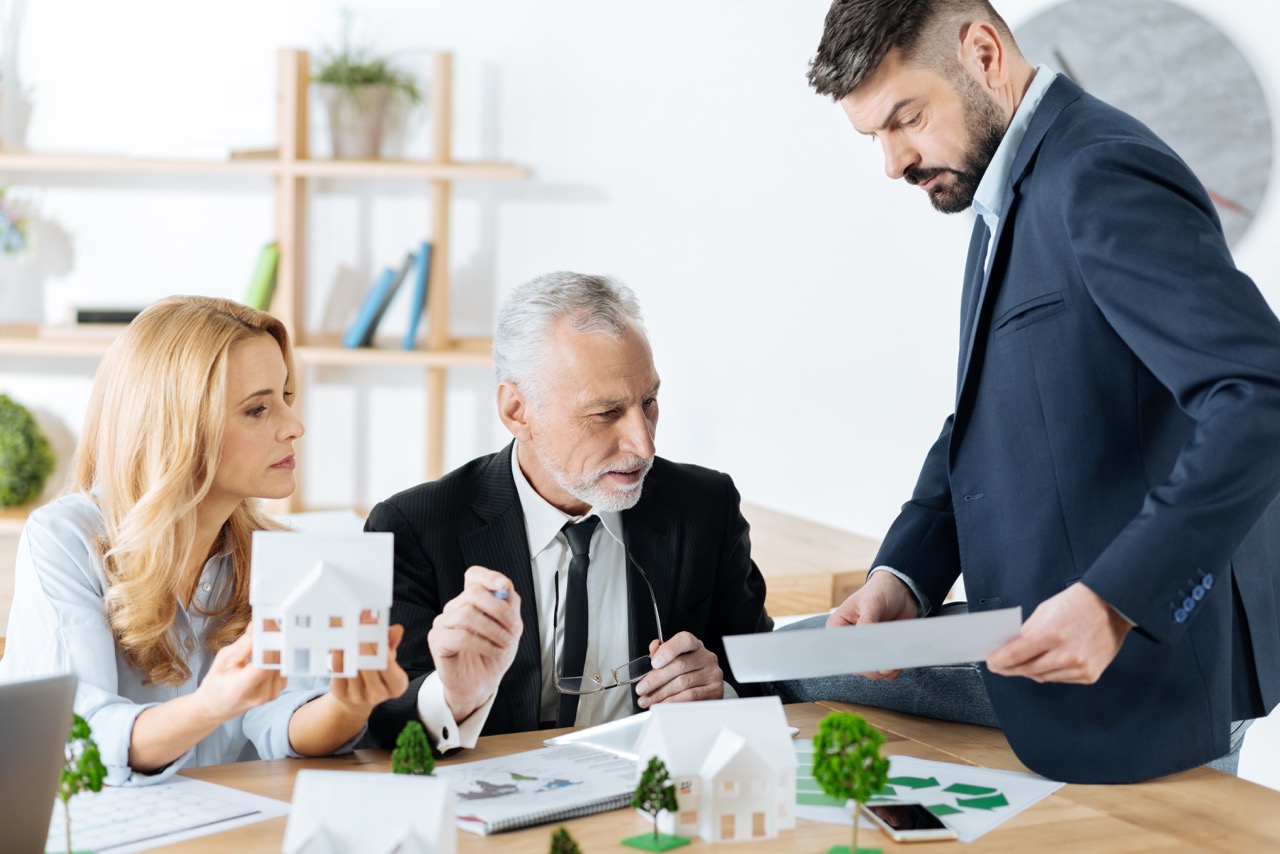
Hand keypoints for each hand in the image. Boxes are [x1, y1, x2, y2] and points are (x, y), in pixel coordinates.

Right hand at [195, 626, 286, 720]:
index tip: (267, 624)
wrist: (216, 707)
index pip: (263, 664)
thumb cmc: (216, 684)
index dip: (267, 642)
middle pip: (276, 661)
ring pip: (281, 663)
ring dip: (276, 646)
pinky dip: (277, 655)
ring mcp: (272, 693)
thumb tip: (257, 626)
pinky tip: (269, 647)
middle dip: (273, 639)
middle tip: (270, 621)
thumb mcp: (223, 661)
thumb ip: (243, 644)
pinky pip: (282, 667)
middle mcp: (261, 693)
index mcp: (243, 688)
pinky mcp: (278, 690)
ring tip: (268, 632)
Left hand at [328, 624, 410, 711]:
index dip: (380, 645)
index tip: (375, 626)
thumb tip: (395, 629)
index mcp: (396, 685)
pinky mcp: (341, 693)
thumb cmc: (378, 672)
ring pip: (353, 668)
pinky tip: (339, 643)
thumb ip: (391, 642)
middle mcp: (378, 694)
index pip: (388, 665)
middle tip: (360, 626)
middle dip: (364, 643)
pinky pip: (339, 671)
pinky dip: (338, 656)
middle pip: (369, 667)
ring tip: (349, 631)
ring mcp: (358, 696)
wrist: (360, 696)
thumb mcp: (389, 657)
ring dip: (350, 647)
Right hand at [428, 566, 522, 721]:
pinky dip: (483, 644)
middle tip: (513, 628)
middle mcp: (455, 607)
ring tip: (505, 644)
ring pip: (467, 614)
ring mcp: (443, 623)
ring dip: (494, 630)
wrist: (483, 683)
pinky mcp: (437, 641)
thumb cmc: (493, 654)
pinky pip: (460, 636)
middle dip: (499, 610)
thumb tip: (504, 586)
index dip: (488, 576)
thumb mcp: (511, 627)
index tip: (504, 586)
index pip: (473, 575)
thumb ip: (509, 604)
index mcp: (472, 600)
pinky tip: (494, 651)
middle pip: (473, 593)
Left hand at [634, 632, 723, 707]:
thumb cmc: (687, 670)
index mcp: (694, 645)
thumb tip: (654, 648)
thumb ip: (661, 652)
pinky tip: (662, 704)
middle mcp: (706, 657)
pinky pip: (691, 697)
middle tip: (642, 688)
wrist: (706, 686)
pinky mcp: (715, 691)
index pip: (684, 640)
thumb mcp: (674, 658)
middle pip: (680, 665)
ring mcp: (712, 674)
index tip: (653, 663)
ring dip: (661, 693)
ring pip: (683, 683)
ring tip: (647, 699)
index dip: (668, 650)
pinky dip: (673, 701)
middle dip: (656, 679)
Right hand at [827, 570, 920, 680]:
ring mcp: (867, 649)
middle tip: (887, 663)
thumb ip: (867, 622)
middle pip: (855, 665)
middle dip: (872, 666)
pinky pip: (885, 671)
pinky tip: (899, 660)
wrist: (902, 591)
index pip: (840, 650)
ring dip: (884, 670)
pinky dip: (893, 669)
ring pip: (871, 671)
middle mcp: (850, 641)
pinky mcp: (882, 653)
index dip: (853, 658)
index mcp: (839, 628)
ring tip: (895, 659)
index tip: (869, 658)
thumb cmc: (880, 591)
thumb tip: (866, 644)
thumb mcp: (871, 603)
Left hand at [987, 583, 1131, 683]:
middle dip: (1009, 668)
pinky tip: (1044, 665)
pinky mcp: (1089, 675)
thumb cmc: (1078, 603)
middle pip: (1027, 669)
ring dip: (1029, 671)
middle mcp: (1066, 654)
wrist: (1112, 606)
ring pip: (1043, 677)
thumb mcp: (1044, 611)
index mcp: (1051, 634)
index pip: (1015, 655)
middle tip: (1000, 666)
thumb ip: (1027, 632)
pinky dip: (1049, 673)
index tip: (990, 662)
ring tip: (1020, 665)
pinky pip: (1060, 679)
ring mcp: (1079, 667)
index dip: (998, 661)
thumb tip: (1010, 648)